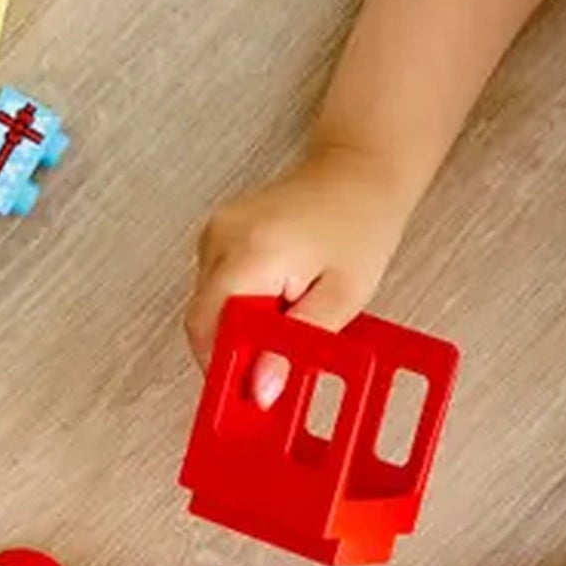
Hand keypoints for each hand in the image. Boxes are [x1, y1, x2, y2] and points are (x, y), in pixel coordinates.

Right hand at [186, 142, 413, 379]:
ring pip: (209, 307)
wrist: (359, 171)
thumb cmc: (360, 224)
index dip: (226, 369)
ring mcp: (215, 232)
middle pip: (204, 321)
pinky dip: (241, 305)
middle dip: (236, 352)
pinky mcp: (218, 233)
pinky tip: (278, 299)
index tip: (253, 393)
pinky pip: (217, 286)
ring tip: (289, 319)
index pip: (209, 330)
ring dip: (241, 328)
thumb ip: (296, 345)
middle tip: (278, 366)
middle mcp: (222, 238)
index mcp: (252, 254)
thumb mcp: (342, 297)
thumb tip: (259, 389)